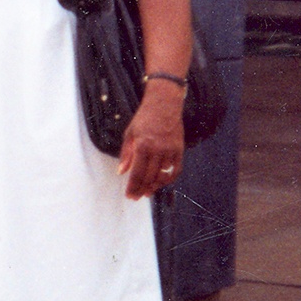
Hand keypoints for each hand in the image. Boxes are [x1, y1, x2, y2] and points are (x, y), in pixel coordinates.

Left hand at [118, 83, 184, 199]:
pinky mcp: (179, 149)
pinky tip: (162, 183)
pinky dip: (169, 179)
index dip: (133, 187)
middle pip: (149, 177)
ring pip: (163, 176)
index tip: (130, 196)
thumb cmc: (144, 118)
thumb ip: (126, 154)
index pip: (137, 173)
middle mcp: (157, 149)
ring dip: (155, 186)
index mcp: (142, 145)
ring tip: (148, 192)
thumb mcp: (130, 134)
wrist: (164, 104)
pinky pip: (176, 170)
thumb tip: (121, 172)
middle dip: (142, 189)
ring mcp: (170, 150)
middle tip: (137, 197)